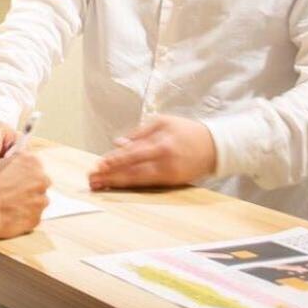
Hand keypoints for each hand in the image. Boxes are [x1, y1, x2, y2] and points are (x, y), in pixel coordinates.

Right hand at [0, 153, 48, 239]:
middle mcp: (41, 180)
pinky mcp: (36, 219)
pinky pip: (32, 216)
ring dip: (27, 202)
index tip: (14, 176)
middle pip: (39, 182)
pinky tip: (9, 216)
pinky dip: (23, 216)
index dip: (21, 171)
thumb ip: (5, 165)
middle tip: (12, 192)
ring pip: (37, 201)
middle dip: (28, 186)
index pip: (32, 164)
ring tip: (9, 206)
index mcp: (31, 161)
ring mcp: (40, 201)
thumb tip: (6, 168)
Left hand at [88, 115, 216, 190]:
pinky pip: (148, 184)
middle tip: (92, 179)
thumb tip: (117, 143)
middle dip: (111, 176)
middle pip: (133, 171)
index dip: (115, 161)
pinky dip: (131, 185)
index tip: (98, 165)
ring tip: (99, 185)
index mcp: (161, 144)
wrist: (215, 146)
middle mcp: (164, 162)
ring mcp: (169, 174)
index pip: (133, 154)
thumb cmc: (185, 130)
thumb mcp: (162, 122)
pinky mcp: (173, 182)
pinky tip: (118, 185)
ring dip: (117, 183)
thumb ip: (139, 133)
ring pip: (139, 180)